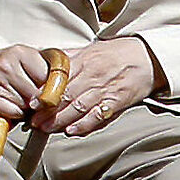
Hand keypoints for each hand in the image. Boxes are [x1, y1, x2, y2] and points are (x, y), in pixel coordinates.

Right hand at [0, 44, 51, 122]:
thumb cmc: (10, 67)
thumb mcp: (29, 60)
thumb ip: (49, 69)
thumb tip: (71, 85)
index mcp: (23, 52)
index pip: (49, 76)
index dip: (55, 89)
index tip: (57, 95)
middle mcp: (8, 63)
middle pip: (38, 94)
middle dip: (41, 101)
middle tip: (37, 100)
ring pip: (26, 104)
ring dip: (28, 108)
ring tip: (22, 100)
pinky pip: (12, 112)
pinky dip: (15, 114)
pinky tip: (12, 105)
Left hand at [42, 37, 157, 135]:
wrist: (147, 58)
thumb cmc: (118, 53)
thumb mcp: (91, 49)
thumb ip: (69, 58)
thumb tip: (45, 58)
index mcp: (85, 61)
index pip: (59, 79)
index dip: (44, 93)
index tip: (32, 104)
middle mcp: (94, 75)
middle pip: (66, 96)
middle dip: (48, 111)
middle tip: (35, 121)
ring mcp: (106, 90)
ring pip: (79, 107)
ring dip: (61, 120)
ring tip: (47, 128)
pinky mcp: (117, 102)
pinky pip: (98, 116)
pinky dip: (84, 125)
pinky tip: (72, 130)